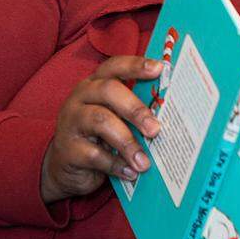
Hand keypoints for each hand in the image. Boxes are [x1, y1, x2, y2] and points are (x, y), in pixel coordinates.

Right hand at [41, 56, 162, 203]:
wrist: (65, 168)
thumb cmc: (100, 138)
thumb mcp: (116, 120)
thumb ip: (136, 113)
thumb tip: (174, 118)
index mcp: (96, 85)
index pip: (114, 66)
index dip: (136, 65)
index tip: (159, 68)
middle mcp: (81, 98)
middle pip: (108, 91)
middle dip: (136, 109)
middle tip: (155, 130)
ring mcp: (71, 122)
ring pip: (101, 122)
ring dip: (128, 142)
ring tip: (144, 162)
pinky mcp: (67, 149)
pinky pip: (94, 154)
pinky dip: (116, 165)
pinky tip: (131, 173)